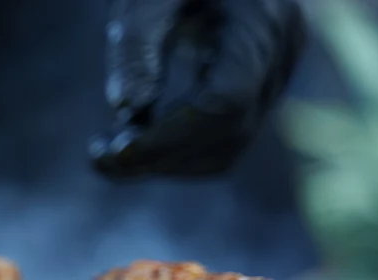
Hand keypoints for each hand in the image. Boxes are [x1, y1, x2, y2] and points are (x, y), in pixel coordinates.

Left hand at [90, 0, 305, 176]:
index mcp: (261, 18)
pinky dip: (178, 152)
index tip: (115, 154)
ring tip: (106, 150)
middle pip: (228, 134)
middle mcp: (280, 49)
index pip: (226, 103)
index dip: (170, 139)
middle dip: (159, 157)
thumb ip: (136, 39)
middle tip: (97, 158)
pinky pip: (225, 140)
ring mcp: (277, 71)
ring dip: (165, 162)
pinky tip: (133, 139)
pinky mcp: (261, 86)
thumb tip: (126, 108)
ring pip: (228, 148)